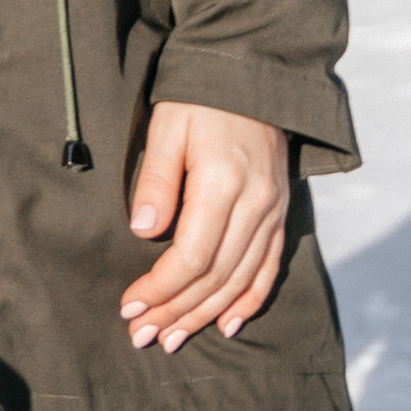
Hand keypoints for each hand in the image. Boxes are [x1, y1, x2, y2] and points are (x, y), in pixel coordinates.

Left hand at [118, 103, 290, 353]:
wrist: (252, 73)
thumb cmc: (199, 99)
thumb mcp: (167, 128)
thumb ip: (156, 181)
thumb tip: (144, 234)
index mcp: (223, 183)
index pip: (191, 257)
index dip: (159, 289)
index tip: (129, 307)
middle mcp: (255, 204)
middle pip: (215, 276)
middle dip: (176, 311)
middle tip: (143, 337)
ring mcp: (273, 210)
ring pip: (241, 279)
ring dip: (206, 314)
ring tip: (174, 338)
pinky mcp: (281, 211)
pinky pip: (270, 266)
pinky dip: (250, 299)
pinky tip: (229, 323)